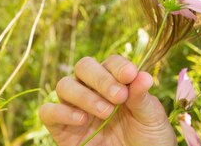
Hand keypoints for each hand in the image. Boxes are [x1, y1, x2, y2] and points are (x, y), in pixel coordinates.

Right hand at [39, 55, 176, 145]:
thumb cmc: (148, 138)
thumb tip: (143, 75)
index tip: (130, 75)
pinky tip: (82, 120)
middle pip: (83, 67)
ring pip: (64, 85)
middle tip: (119, 96)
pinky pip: (48, 112)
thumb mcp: (151, 117)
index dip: (118, 66)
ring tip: (105, 112)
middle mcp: (93, 90)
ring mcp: (76, 108)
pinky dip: (61, 112)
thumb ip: (142, 97)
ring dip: (84, 95)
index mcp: (116, 82)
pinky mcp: (62, 129)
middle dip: (100, 78)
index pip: (110, 63)